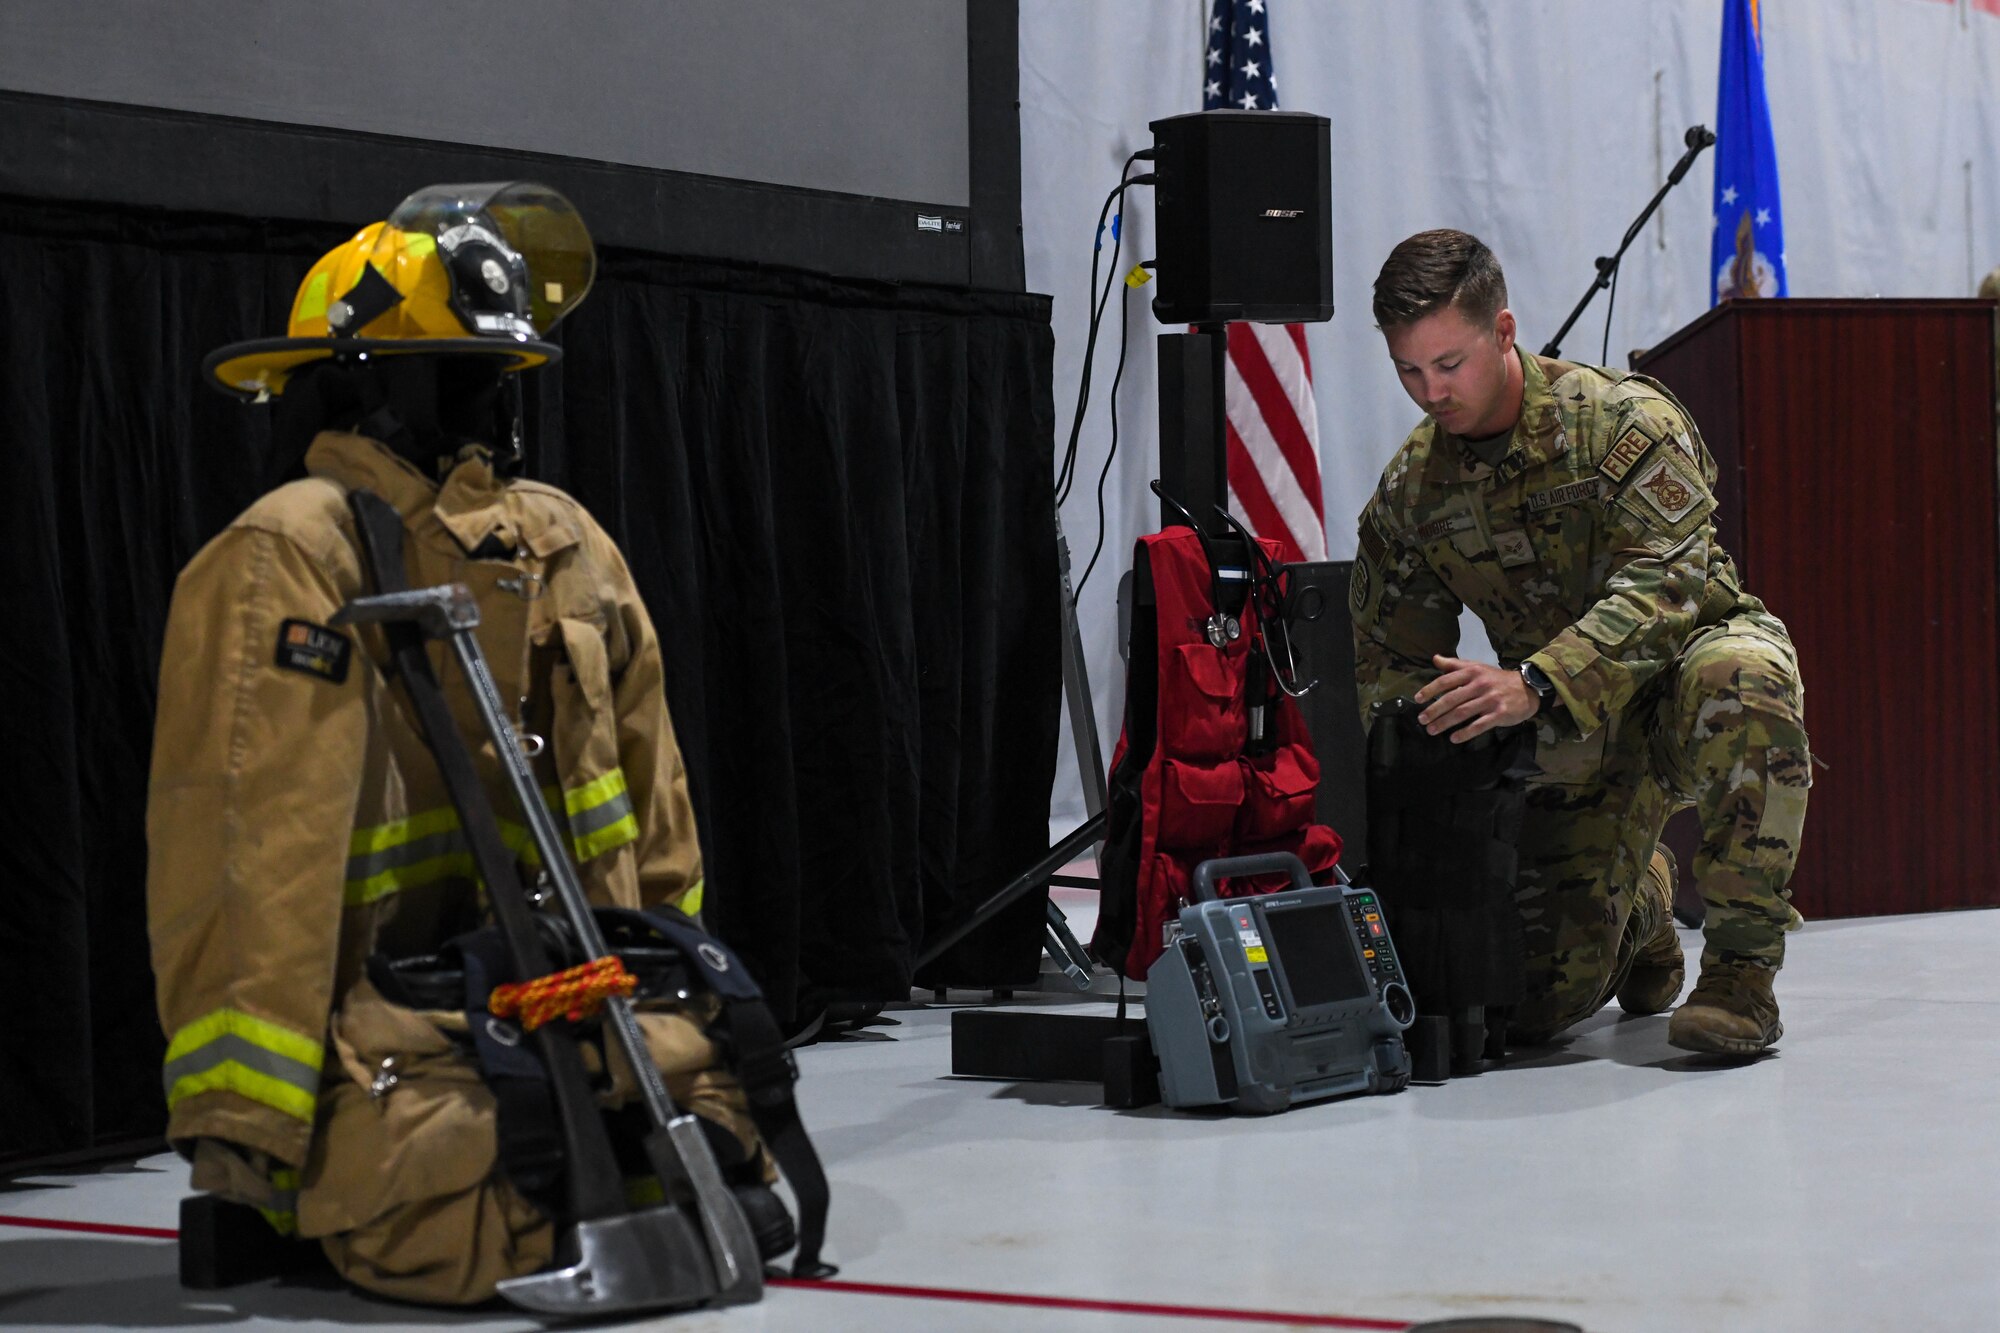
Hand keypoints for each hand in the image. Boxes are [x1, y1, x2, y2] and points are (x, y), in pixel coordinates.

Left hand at [1414, 654, 1539, 742]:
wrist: (1527, 687)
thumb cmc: (1496, 678)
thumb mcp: (1477, 667)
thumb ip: (1455, 664)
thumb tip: (1435, 659)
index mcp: (1472, 672)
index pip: (1446, 680)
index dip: (1430, 690)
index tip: (1417, 699)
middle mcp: (1480, 684)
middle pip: (1452, 699)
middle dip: (1434, 710)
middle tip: (1421, 720)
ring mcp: (1490, 699)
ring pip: (1463, 712)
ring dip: (1445, 723)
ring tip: (1432, 730)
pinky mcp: (1500, 713)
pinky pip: (1479, 725)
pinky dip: (1465, 733)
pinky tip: (1454, 738)